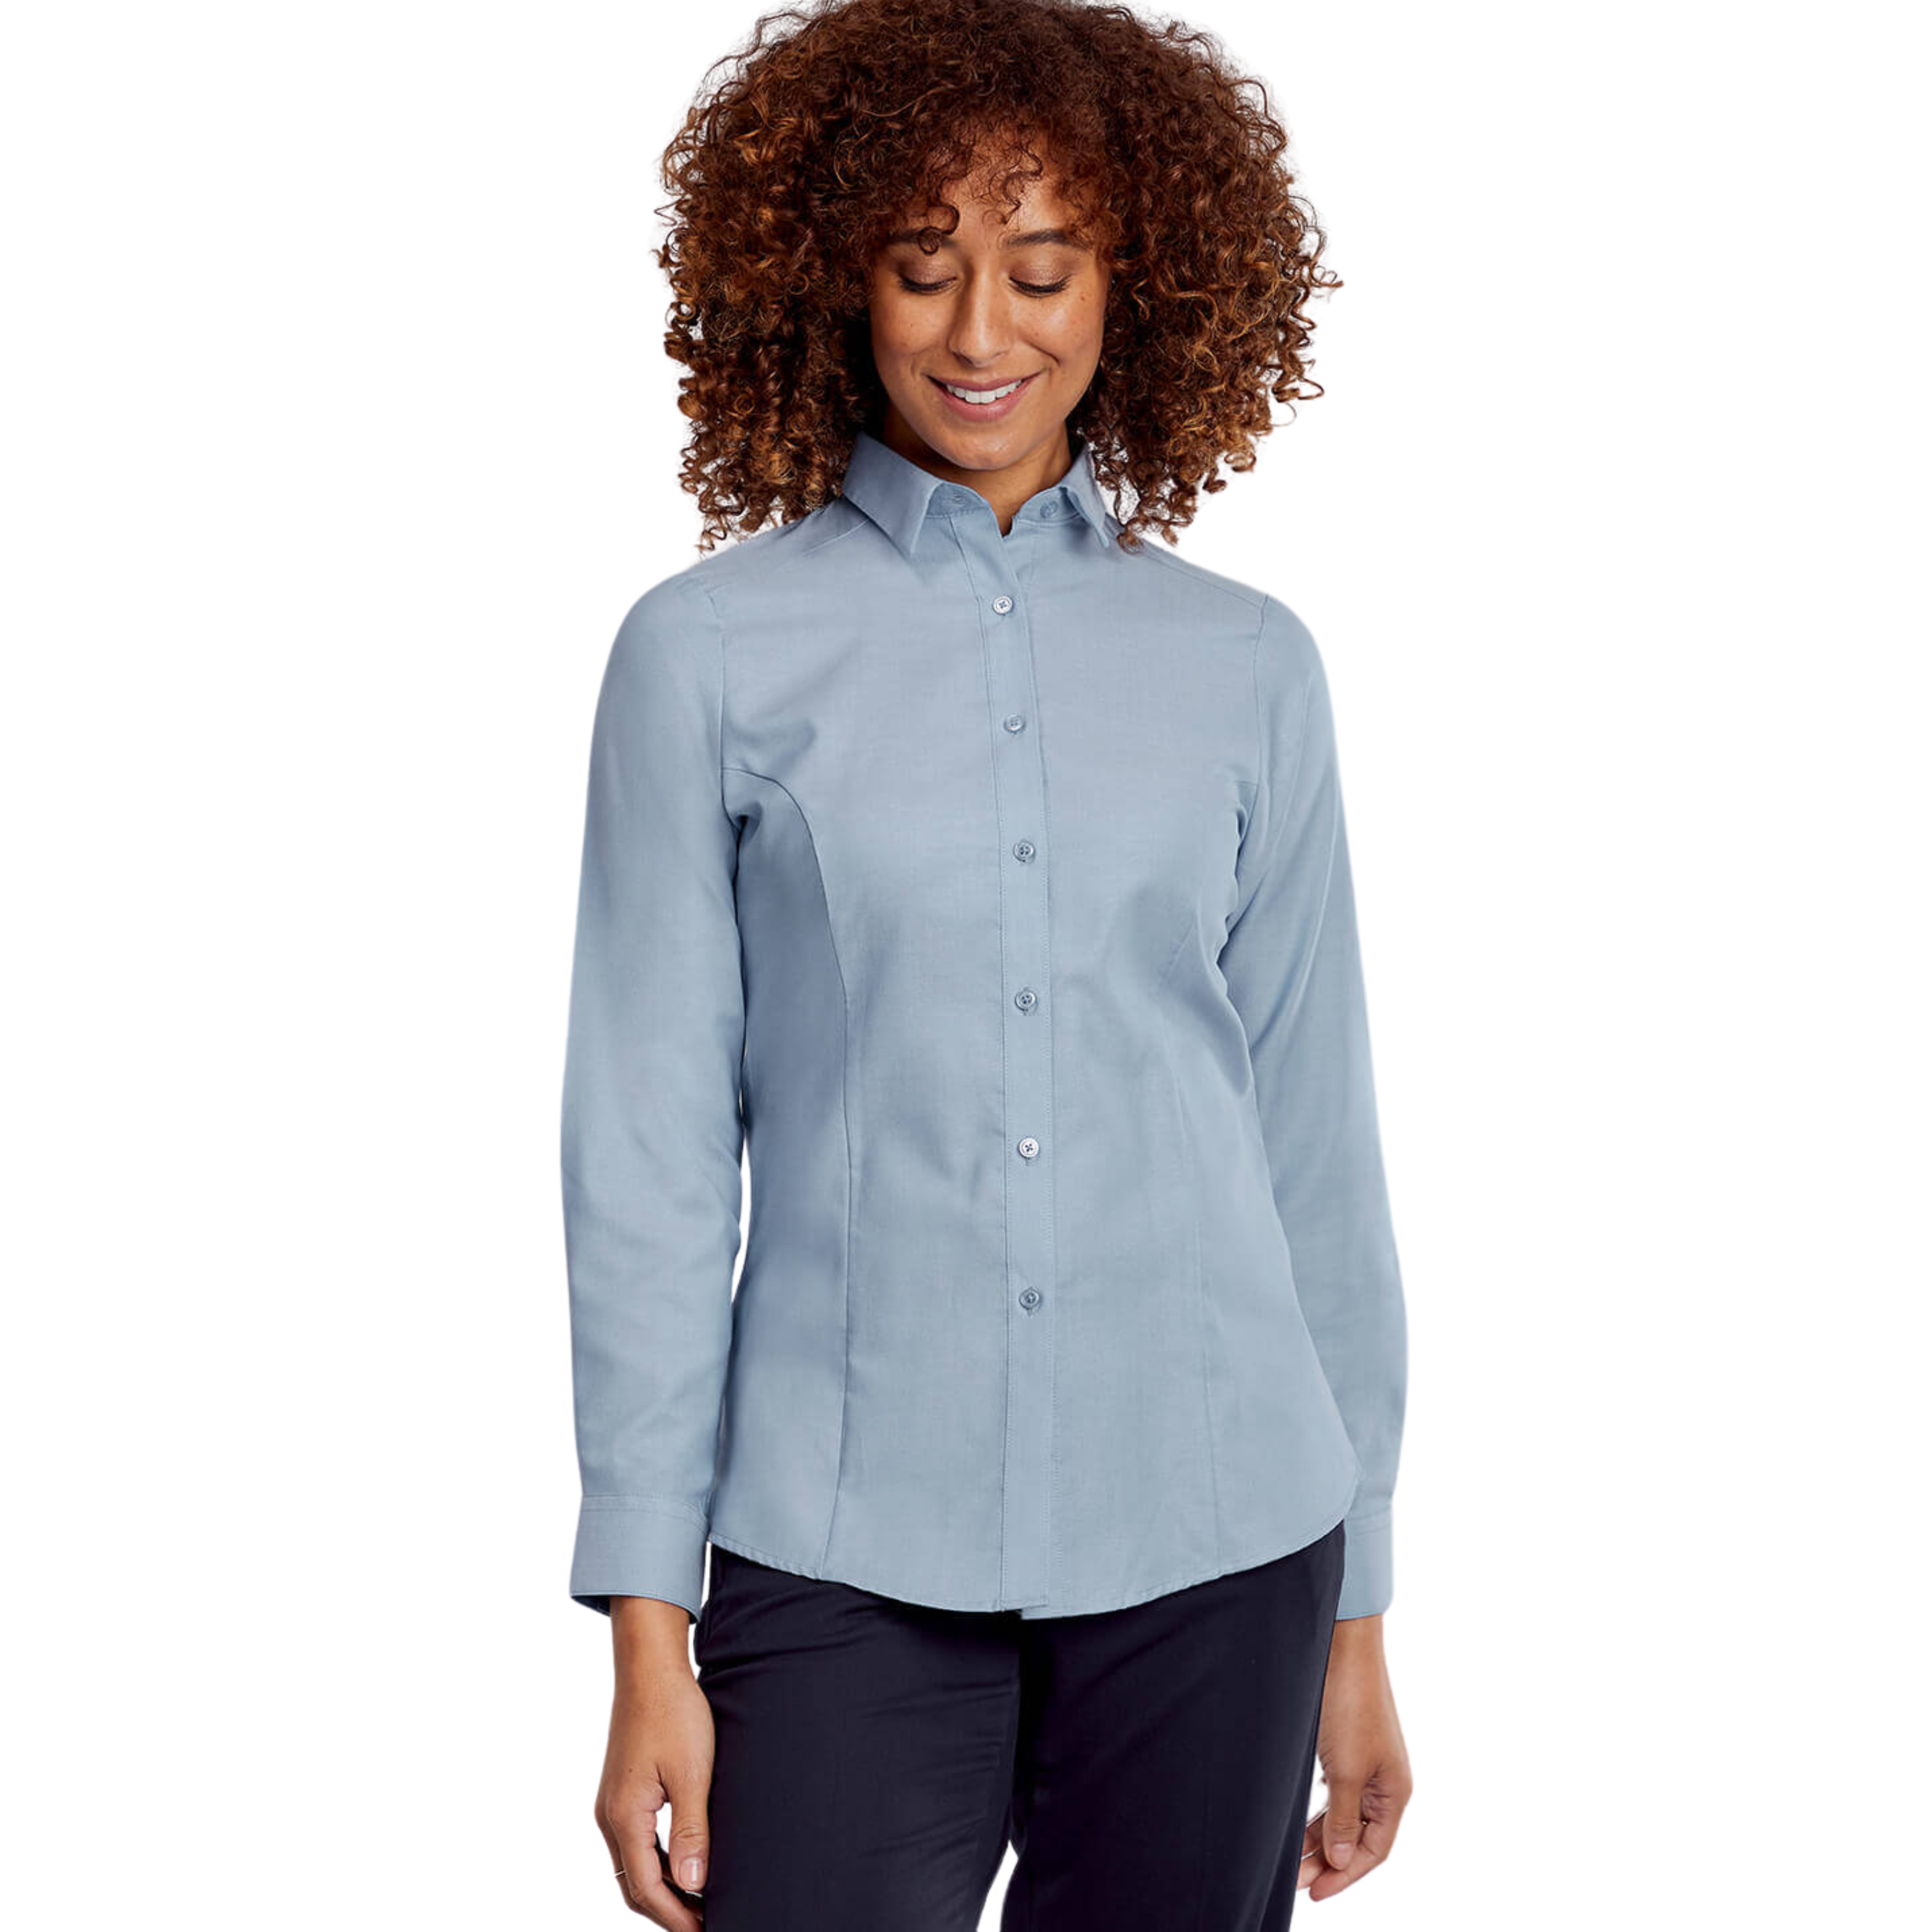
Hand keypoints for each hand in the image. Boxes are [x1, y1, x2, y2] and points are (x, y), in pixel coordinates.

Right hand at [594, 1596, 714, 1925]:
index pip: (646, 1889)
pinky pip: (634, 1843)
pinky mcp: (622, 1791)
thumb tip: (694, 1883)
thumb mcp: (692, 1773)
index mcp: (624, 1816)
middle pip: (634, 1885)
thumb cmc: (674, 1712)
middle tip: (705, 1924)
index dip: (676, 1918)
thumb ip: (691, 1830)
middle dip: (667, 1912)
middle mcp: (610, 1816)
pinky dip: (656, 1863)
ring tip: (699, 1902)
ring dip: (662, 1890)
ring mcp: (613, 1803)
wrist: (649, 1668)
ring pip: (633, 1866)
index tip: (706, 1931)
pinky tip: (683, 1863)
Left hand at [1299, 1612, 1411, 1900]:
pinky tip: (1297, 1822)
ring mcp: (1365, 1763)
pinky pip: (1334, 1792)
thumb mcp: (1344, 1770)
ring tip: (1290, 1860)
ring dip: (1318, 1838)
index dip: (1345, 1876)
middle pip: (1357, 1837)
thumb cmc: (1349, 1702)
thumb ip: (1342, 1819)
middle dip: (1327, 1861)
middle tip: (1294, 1882)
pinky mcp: (1346, 1746)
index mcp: (1394, 1791)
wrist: (1341, 1645)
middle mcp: (1384, 1780)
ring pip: (1342, 1815)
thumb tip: (1339, 1860)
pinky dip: (1317, 1811)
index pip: (1374, 1851)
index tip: (1314, 1894)